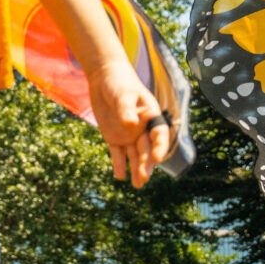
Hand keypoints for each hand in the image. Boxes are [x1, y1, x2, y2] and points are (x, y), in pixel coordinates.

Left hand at [86, 62, 171, 187]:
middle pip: (146, 149)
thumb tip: (130, 124)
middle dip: (146, 164)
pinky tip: (119, 176)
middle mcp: (142, 129)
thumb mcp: (123, 93)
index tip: (157, 158)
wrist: (104, 78)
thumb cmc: (119, 82)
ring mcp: (129, 135)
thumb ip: (126, 109)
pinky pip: (118, 154)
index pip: (159, 134)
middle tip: (144, 178)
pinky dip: (119, 164)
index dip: (160, 146)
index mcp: (151, 116)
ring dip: (136, 169)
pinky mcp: (114, 138)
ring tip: (137, 185)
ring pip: (134, 155)